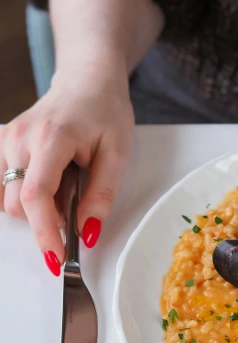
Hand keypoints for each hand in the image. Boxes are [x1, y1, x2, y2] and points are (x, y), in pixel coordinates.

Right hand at [0, 69, 133, 275]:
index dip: (44, 232)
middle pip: (18, 203)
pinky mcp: (2, 144)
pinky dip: (25, 194)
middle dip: (46, 220)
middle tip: (77, 203)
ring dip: (35, 207)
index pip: (36, 196)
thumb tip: (87, 234)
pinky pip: (4, 184)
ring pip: (8, 196)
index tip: (56, 257)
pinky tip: (50, 181)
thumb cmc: (106, 113)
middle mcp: (19, 138)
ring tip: (66, 184)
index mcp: (51, 139)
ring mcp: (5, 140)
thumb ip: (101, 196)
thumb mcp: (118, 155)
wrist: (87, 82)